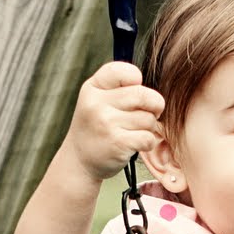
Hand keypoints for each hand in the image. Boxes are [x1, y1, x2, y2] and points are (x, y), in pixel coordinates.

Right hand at [66, 62, 164, 181]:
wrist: (79, 161)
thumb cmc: (96, 127)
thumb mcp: (97, 100)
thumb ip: (120, 89)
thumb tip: (154, 96)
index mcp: (93, 87)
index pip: (126, 72)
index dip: (138, 81)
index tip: (134, 95)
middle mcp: (97, 103)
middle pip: (144, 95)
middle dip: (154, 106)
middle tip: (147, 114)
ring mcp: (106, 123)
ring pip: (148, 119)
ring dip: (149, 127)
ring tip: (134, 131)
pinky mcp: (118, 144)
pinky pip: (148, 137)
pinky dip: (148, 142)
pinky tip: (136, 144)